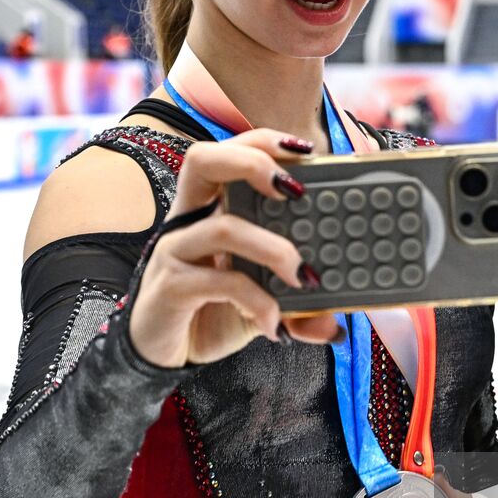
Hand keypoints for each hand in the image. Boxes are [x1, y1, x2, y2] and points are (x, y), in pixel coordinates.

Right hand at [128, 129, 340, 366]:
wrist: (164, 356)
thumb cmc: (211, 312)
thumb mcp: (262, 302)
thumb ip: (297, 307)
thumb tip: (333, 325)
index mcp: (209, 208)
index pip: (228, 152)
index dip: (263, 141)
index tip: (307, 151)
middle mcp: (188, 220)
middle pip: (202, 160)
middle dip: (252, 162)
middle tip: (295, 191)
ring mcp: (175, 250)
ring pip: (223, 227)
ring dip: (273, 249)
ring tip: (304, 278)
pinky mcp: (170, 287)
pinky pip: (220, 281)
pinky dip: (258, 301)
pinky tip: (275, 324)